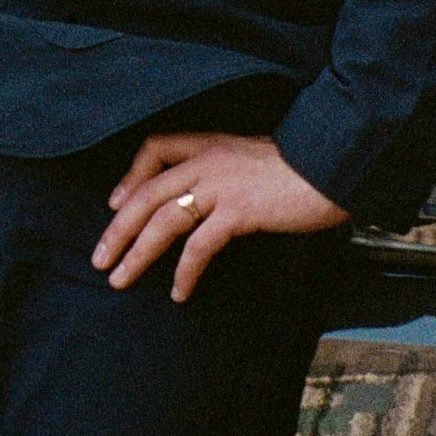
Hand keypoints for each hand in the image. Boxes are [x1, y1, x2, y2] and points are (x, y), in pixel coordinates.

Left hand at [92, 132, 346, 303]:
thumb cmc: (303, 169)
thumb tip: (208, 202)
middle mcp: (208, 161)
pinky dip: (184, 271)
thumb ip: (226, 173)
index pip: (154, 147)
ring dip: (137, 253)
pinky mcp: (239, 211)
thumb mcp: (255, 160)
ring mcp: (221, 185)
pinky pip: (199, 245)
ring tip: (120, 279)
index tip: (115, 203)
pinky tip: (179, 292)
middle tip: (99, 259)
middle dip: (117, 230)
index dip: (130, 176)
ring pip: (162, 220)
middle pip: (146, 194)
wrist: (337, 165)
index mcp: (210, 144)